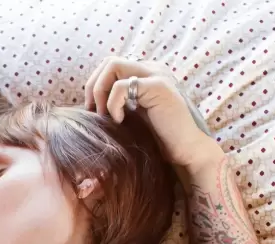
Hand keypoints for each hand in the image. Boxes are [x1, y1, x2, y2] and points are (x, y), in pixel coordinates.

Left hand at [84, 56, 222, 169]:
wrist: (185, 150)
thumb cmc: (158, 138)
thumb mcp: (132, 114)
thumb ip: (118, 101)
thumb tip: (89, 100)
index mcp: (145, 73)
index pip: (110, 66)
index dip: (95, 85)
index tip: (94, 111)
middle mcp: (151, 68)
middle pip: (108, 61)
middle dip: (93, 86)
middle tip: (94, 112)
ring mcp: (156, 74)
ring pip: (112, 66)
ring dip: (100, 91)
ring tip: (105, 115)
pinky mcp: (158, 86)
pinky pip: (121, 86)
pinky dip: (112, 104)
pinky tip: (119, 120)